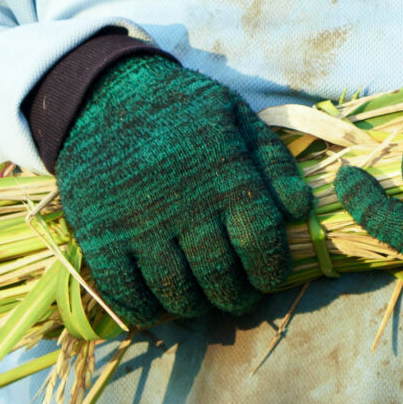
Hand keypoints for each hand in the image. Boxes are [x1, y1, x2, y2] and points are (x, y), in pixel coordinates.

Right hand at [54, 56, 314, 323]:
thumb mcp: (237, 118)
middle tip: (237, 297)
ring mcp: (141, 226)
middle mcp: (188, 209)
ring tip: (201, 301)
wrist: (105, 93)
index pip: (262, 245)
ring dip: (194, 307)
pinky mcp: (101, 236)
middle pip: (221, 278)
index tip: (268, 276)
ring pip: (176, 292)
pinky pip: (124, 291)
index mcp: (228, 179)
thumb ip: (273, 164)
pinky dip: (143, 310)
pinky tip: (155, 307)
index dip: (271, 271)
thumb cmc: (181, 107)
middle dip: (236, 298)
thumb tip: (302, 210)